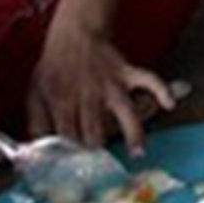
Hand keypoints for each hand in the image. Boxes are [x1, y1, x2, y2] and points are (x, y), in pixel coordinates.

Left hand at [29, 19, 173, 152]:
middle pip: (95, 131)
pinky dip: (161, 89)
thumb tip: (36, 150)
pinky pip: (148, 79)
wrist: (73, 36)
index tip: (73, 166)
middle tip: (99, 162)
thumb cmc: (54, 69)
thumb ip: (36, 124)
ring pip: (125, 112)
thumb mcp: (34, 95)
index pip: (67, 136)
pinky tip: (169, 103)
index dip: (70, 154)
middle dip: (97, 149)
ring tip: (137, 152)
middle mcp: (88, 94)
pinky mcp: (127, 72)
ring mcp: (111, 84)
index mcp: (62, 100)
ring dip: (133, 133)